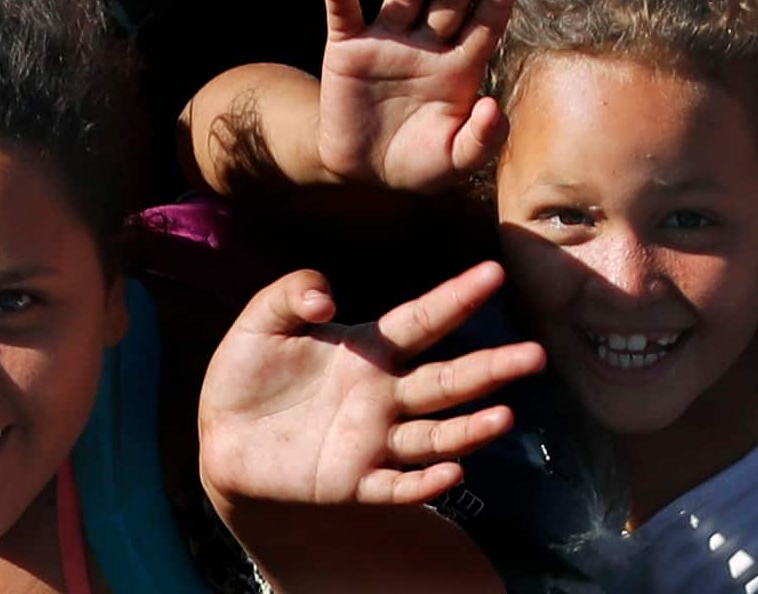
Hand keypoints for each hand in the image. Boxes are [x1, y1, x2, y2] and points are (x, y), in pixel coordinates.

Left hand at [198, 262, 544, 509]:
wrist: (221, 432)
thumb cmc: (247, 369)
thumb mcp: (262, 320)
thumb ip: (293, 293)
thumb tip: (329, 300)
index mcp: (368, 349)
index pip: (422, 320)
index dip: (456, 297)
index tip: (493, 272)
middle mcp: (382, 394)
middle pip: (447, 380)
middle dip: (491, 368)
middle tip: (535, 355)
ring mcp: (373, 439)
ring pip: (434, 436)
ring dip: (470, 428)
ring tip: (506, 416)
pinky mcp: (353, 481)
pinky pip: (396, 484)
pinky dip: (425, 482)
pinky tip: (453, 471)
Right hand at [318, 0, 519, 191]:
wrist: (364, 172)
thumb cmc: (418, 164)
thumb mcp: (456, 161)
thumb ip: (482, 140)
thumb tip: (494, 106)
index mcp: (459, 67)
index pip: (484, 26)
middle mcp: (426, 46)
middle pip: (449, 2)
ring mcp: (387, 42)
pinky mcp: (348, 50)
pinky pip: (344, 15)